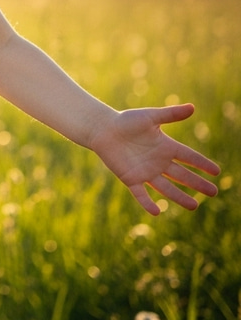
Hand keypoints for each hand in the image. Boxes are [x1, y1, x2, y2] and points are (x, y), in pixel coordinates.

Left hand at [89, 103, 220, 214]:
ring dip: (179, 197)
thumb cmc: (126, 121)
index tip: (216, 171)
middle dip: (197, 184)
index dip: (202, 164)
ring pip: (166, 188)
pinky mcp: (131, 178)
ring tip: (194, 206)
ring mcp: (146, 171)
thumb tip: (192, 107)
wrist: (102, 129)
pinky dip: (147, 203)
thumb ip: (170, 114)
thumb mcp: (150, 117)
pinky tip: (156, 212)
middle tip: (214, 192)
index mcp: (165, 146)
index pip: (188, 157)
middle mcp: (158, 161)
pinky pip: (141, 194)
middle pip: (182, 175)